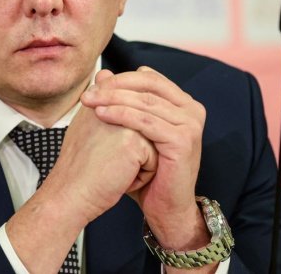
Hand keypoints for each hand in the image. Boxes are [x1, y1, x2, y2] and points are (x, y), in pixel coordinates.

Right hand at [6, 100, 157, 273]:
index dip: (124, 141)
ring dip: (138, 163)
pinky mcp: (134, 141)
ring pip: (153, 144)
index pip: (133, 115)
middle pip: (145, 130)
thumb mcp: (86, 126)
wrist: (69, 194)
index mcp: (99, 98)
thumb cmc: (78, 167)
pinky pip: (155, 160)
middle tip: (104, 162)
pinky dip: (141, 176)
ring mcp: (123, 121)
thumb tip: (105, 75)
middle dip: (133, 151)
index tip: (103, 153)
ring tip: (112, 169)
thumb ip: (102, 102)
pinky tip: (118, 178)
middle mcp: (111, 105)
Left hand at [81, 67, 207, 250]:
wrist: (165, 207)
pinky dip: (121, 115)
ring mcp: (190, 124)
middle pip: (147, 86)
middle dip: (114, 86)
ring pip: (145, 102)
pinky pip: (146, 121)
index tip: (93, 84)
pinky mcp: (183, 140)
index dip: (120, 78)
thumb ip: (121, 101)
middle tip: (88, 93)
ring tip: (89, 102)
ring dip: (113, 98)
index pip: (149, 78)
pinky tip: (101, 114)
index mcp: (182, 102)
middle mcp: (191, 109)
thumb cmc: (148, 170)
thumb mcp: (133, 130)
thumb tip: (102, 73)